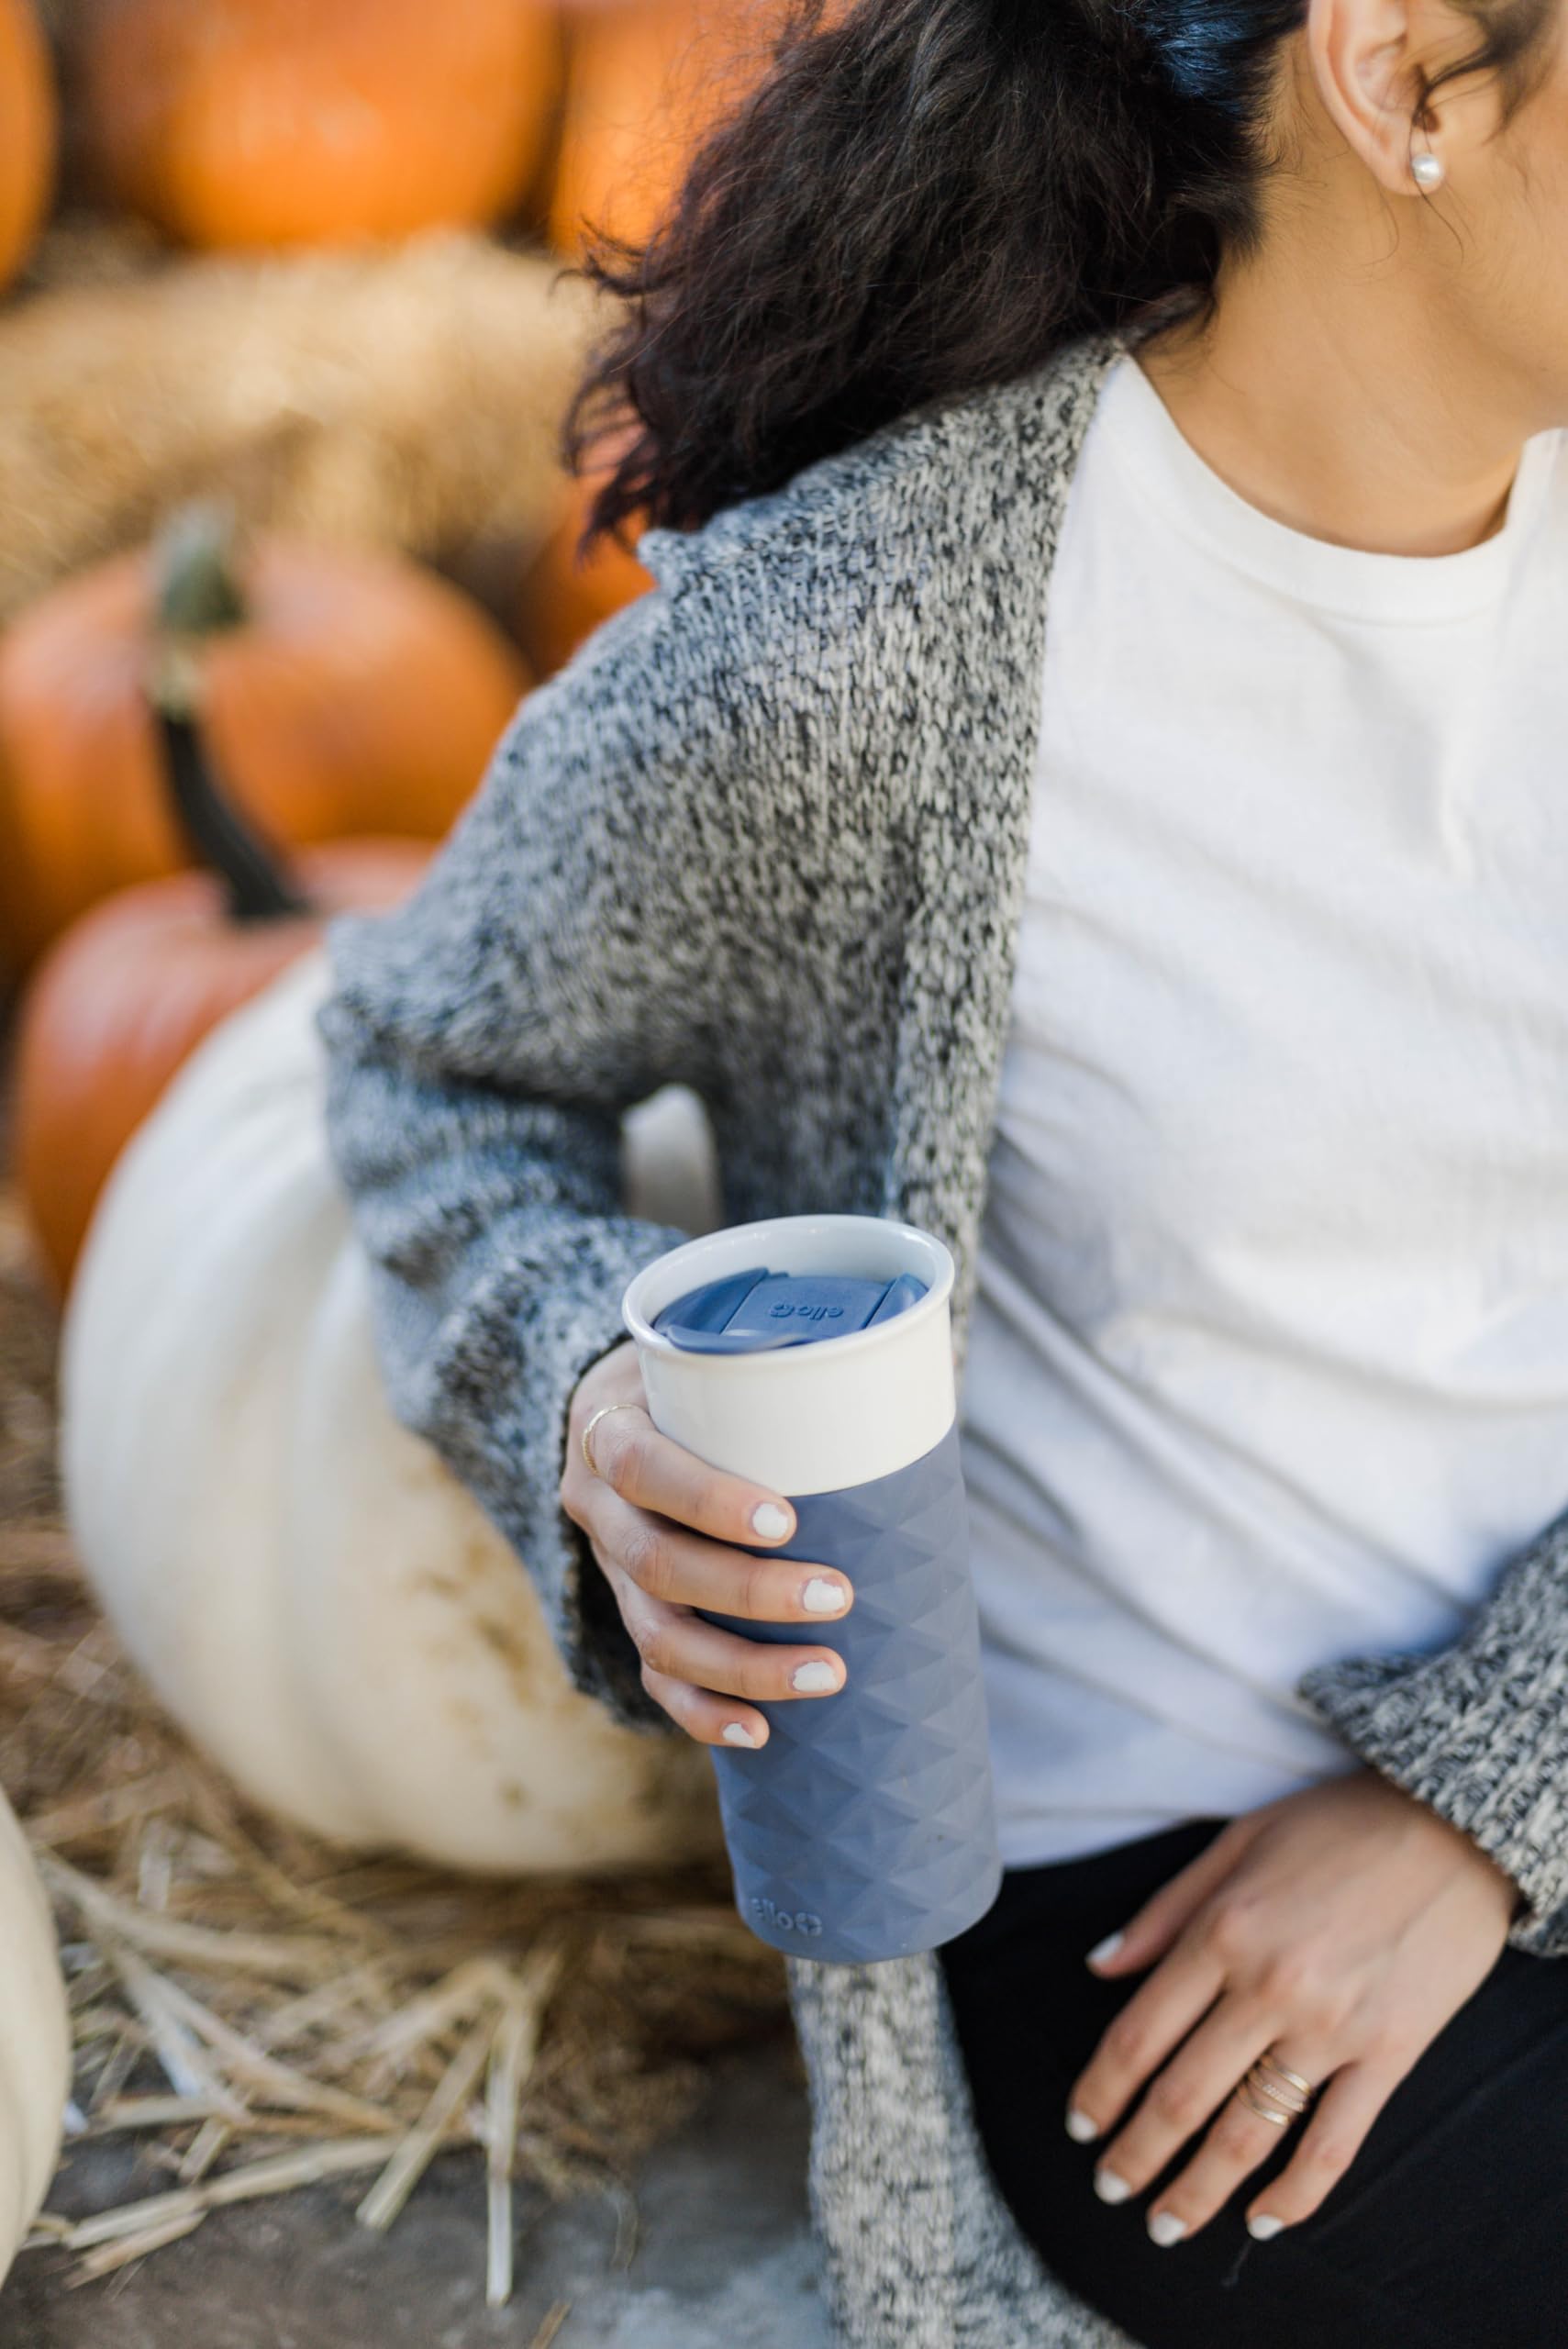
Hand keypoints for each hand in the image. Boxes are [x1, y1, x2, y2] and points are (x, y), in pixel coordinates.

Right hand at [560, 1339, 853, 1746]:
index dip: (707, 1500)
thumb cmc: (694, 1376)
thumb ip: (774, 1362)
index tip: (787, 1519)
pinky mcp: (629, 1611)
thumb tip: (901, 1360)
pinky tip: (762, 1733)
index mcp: (609, 1428)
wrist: (620, 1405)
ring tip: (829, 1673)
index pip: (643, 1467)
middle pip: (657, 1565)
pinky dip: (704, 1712)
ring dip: (743, 1666)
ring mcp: (609, 1568)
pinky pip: (655, 1677)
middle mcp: (597, 1506)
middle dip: (751, 1592)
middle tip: (840, 1596)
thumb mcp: (709, 1349)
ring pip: (658, 1635)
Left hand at [1064, 1768, 1520, 2246]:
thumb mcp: (1235, 1843)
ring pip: (1248, 2133)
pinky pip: (1335, 2143)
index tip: (1080, 2127)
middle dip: (1135, 2155)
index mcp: (1222, 1931)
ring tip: (1167, 2223)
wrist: (1452, 1824)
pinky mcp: (1390, 2053)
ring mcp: (1332, 2026)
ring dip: (1198, 2189)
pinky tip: (1263, 2221)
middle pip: (1182, 2096)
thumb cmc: (1336, 1826)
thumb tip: (1097, 1967)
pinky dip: (1296, 2195)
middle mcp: (1268, 1986)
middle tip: (1110, 2189)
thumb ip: (1163, 1912)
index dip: (1101, 2091)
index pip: (1140, 2035)